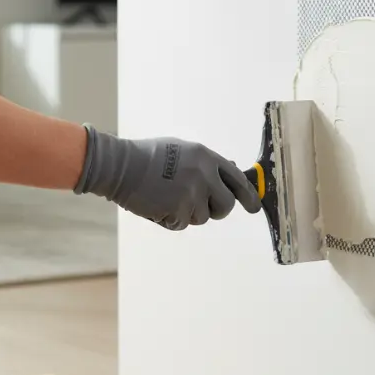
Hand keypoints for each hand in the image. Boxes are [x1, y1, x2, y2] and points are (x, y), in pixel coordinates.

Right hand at [74, 125, 261, 229]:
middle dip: (217, 210)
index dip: (249, 196)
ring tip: (166, 196)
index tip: (254, 206)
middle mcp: (204, 175)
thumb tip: (230, 168)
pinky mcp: (178, 211)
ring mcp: (192, 194)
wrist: (120, 166)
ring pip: (202, 217)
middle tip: (202, 207)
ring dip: (187, 213)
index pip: (238, 179)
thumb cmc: (147, 156)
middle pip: (226, 205)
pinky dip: (171, 219)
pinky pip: (183, 224)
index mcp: (206, 157)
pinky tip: (157, 203)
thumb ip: (206, 162)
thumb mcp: (182, 150)